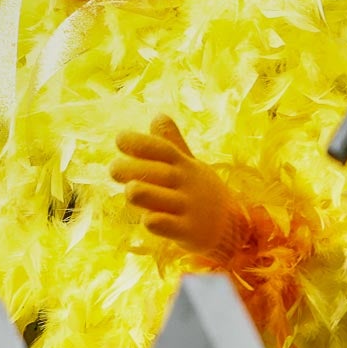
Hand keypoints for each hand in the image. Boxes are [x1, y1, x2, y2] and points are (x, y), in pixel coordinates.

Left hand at [112, 115, 233, 256]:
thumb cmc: (202, 192)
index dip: (142, 143)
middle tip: (113, 169)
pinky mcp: (189, 232)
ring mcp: (189, 208)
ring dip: (146, 193)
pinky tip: (148, 220)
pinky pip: (171, 227)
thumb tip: (157, 115)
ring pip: (163, 199)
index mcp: (185, 165)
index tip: (119, 139)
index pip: (163, 150)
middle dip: (136, 169)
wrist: (233, 227)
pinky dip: (160, 223)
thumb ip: (172, 144)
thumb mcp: (190, 165)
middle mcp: (187, 184)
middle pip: (161, 173)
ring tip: (129, 190)